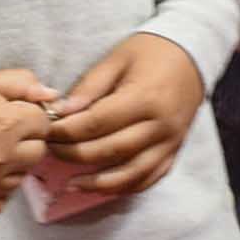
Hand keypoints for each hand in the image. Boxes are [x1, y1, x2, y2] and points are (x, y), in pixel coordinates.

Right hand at [0, 68, 57, 219]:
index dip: (31, 118)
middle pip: (36, 154)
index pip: (44, 125)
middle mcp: (2, 157)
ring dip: (10, 168)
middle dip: (25, 142)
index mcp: (9, 124)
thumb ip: (24, 85)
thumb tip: (54, 96)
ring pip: (18, 180)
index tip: (15, 116)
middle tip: (3, 135)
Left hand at [46, 33, 209, 198]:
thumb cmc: (151, 51)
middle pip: (109, 150)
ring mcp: (170, 141)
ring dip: (97, 183)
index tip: (45, 130)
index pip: (96, 123)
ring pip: (130, 173)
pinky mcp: (175, 150)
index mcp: (145, 98)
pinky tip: (101, 187)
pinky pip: (149, 178)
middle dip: (73, 154)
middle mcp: (160, 124)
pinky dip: (124, 187)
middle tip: (49, 150)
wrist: (194, 53)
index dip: (65, 131)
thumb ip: (89, 87)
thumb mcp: (117, 59)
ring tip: (70, 184)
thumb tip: (61, 112)